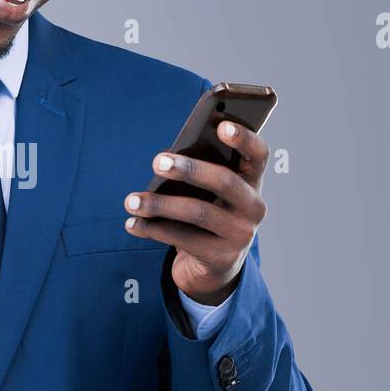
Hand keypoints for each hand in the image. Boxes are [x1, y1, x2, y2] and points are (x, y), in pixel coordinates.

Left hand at [123, 120, 268, 303]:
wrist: (215, 266)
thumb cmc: (208, 213)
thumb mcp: (210, 192)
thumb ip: (201, 171)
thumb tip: (166, 159)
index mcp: (252, 181)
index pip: (258, 154)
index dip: (243, 138)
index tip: (220, 125)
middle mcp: (254, 207)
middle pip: (224, 181)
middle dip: (189, 169)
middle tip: (157, 161)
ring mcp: (241, 234)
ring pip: (198, 212)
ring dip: (160, 204)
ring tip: (131, 201)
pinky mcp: (220, 257)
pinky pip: (183, 238)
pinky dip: (153, 229)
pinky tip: (132, 223)